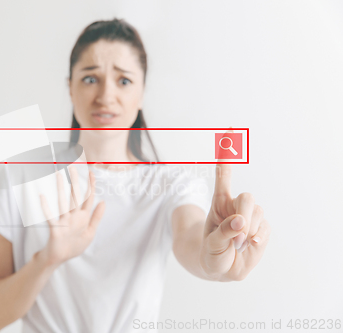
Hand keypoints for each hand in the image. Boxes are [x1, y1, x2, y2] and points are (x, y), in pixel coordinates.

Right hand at [39, 166, 104, 266]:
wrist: (60, 258)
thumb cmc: (74, 245)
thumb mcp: (90, 232)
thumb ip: (96, 217)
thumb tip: (104, 202)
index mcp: (83, 217)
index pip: (88, 198)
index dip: (91, 186)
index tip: (91, 173)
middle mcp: (73, 216)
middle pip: (75, 196)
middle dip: (75, 181)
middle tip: (72, 167)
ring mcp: (64, 221)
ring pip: (63, 202)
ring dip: (61, 189)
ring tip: (59, 175)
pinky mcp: (55, 229)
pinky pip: (50, 217)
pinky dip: (46, 208)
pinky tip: (42, 196)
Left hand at [200, 160, 270, 280]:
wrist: (221, 268)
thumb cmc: (212, 253)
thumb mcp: (211, 245)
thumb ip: (223, 233)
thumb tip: (240, 222)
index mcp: (219, 203)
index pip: (224, 174)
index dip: (227, 153)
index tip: (231, 130)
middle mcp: (235, 205)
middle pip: (248, 198)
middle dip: (244, 217)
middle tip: (236, 238)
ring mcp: (250, 216)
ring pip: (258, 215)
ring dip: (248, 233)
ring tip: (237, 246)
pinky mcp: (261, 228)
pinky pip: (265, 228)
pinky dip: (257, 238)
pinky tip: (249, 245)